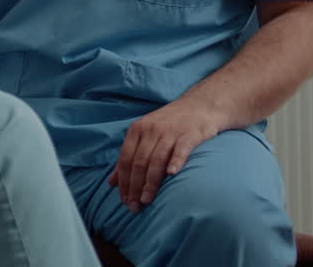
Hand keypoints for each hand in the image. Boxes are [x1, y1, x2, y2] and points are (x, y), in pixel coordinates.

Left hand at [108, 99, 223, 211]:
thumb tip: (112, 183)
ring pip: (156, 159)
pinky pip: (181, 149)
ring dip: (151, 182)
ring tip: (147, 200)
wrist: (201, 105)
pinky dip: (175, 161)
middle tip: (134, 206)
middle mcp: (151, 130)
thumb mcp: (145, 136)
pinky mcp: (190, 133)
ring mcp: (170, 131)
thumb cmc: (170, 125)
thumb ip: (129, 158)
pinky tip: (172, 174)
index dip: (124, 181)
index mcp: (137, 130)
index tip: (124, 200)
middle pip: (139, 162)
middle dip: (135, 186)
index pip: (125, 159)